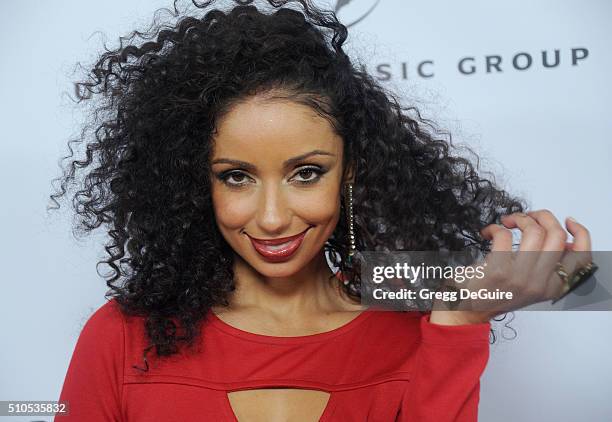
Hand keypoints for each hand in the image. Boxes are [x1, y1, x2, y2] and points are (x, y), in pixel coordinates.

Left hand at [429, 210, 592, 325]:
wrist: (469, 309)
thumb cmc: (497, 293)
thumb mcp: (532, 285)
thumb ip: (549, 266)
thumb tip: (566, 241)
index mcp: (553, 286)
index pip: (582, 257)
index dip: (581, 234)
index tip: (567, 220)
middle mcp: (540, 283)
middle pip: (557, 235)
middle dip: (542, 216)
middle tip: (526, 216)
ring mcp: (520, 277)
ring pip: (535, 231)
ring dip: (519, 218)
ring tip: (507, 222)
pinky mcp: (498, 270)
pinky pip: (504, 235)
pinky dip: (495, 228)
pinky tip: (489, 233)